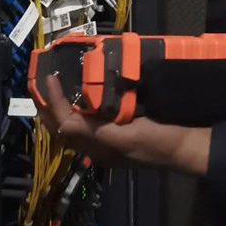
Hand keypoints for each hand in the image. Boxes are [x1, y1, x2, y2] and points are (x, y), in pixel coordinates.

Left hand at [38, 74, 210, 174]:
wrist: (185, 147)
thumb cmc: (158, 142)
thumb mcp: (127, 137)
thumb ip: (96, 131)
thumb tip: (63, 123)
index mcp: (97, 148)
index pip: (66, 123)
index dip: (54, 102)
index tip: (49, 78)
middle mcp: (99, 144)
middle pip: (65, 127)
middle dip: (49, 108)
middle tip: (40, 85)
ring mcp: (109, 138)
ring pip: (76, 125)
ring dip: (62, 108)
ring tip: (55, 89)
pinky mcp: (120, 130)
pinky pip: (92, 120)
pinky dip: (81, 107)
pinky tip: (85, 94)